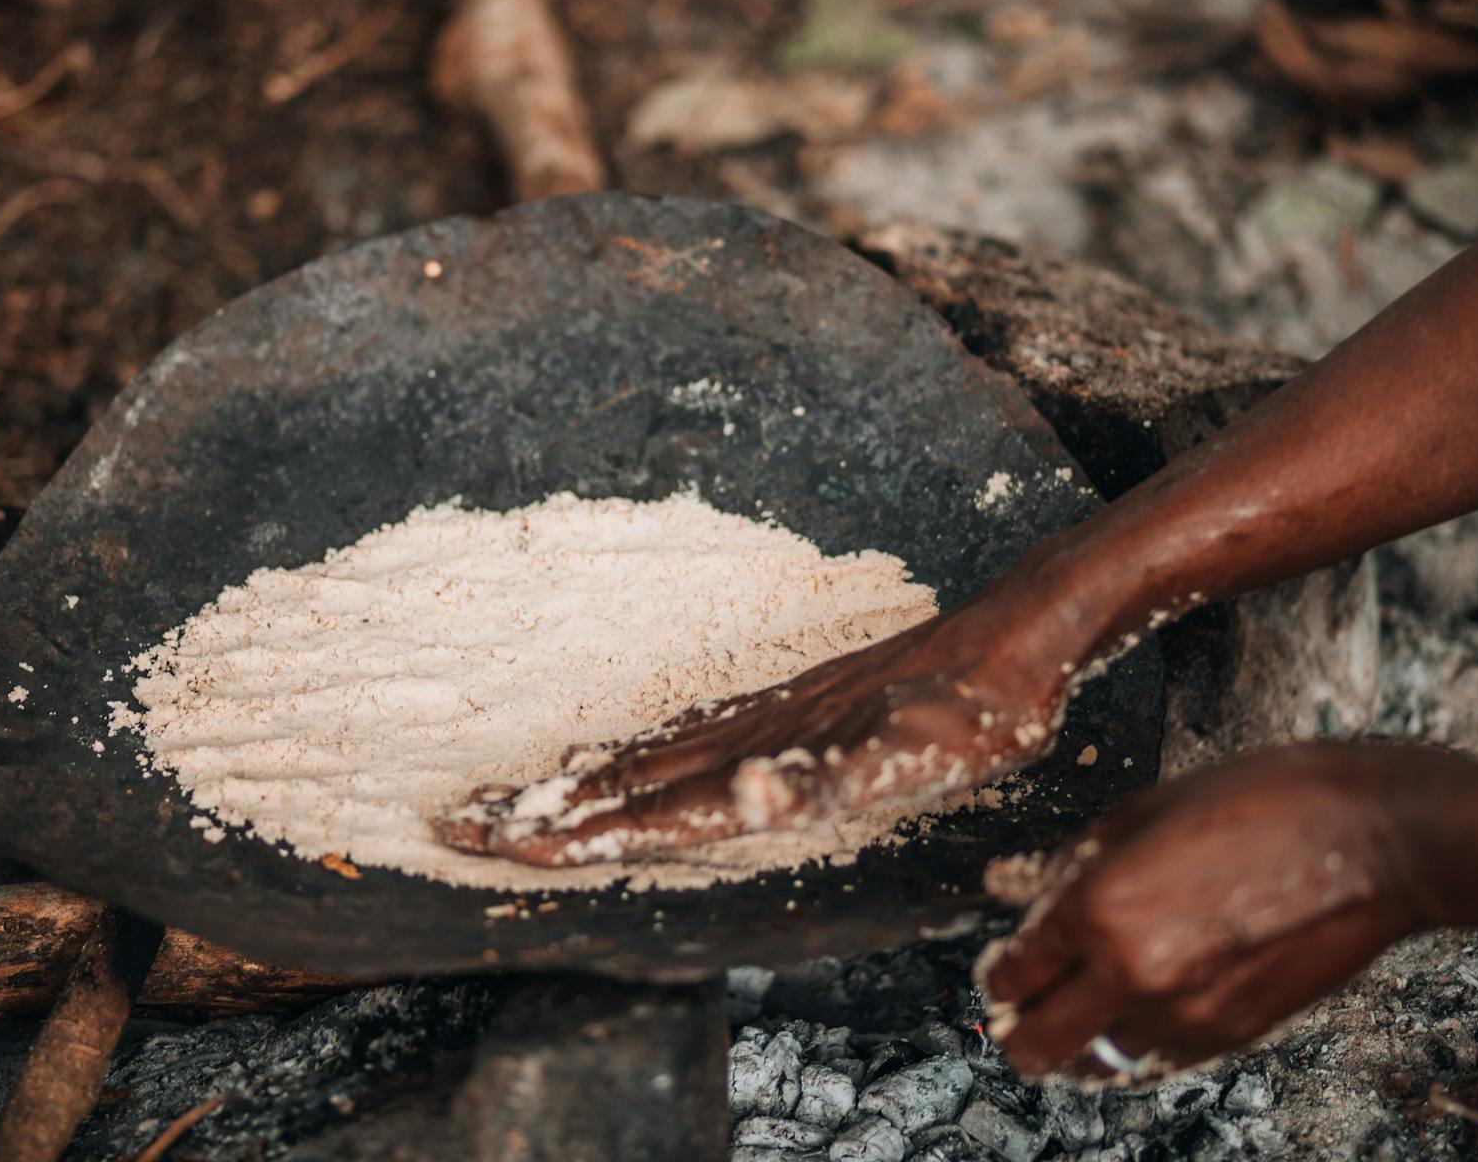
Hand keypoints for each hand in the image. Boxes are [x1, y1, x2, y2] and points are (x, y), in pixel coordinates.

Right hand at [433, 566, 1096, 865]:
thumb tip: (740, 794)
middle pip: (628, 780)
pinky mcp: (794, 709)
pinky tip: (643, 759)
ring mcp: (767, 720)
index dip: (570, 831)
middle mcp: (749, 738)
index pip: (644, 806)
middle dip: (548, 811)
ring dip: (587, 786)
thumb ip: (825, 781)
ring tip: (531, 800)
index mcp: (761, 762)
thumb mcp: (912, 756)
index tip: (490, 839)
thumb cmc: (969, 714)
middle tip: (466, 824)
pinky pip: (697, 739)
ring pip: (655, 758)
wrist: (1011, 639)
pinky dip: (647, 758)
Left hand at [979, 743, 1477, 1081]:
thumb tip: (1011, 886)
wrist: (1374, 839)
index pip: (1013, 973)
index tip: (1005, 964)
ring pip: (1095, 1065)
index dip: (999, 970)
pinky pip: (1154, 1062)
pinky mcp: (1231, 1035)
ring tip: (1085, 1006)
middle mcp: (1131, 974)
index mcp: (1098, 909)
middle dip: (1019, 1026)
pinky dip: (1133, 1045)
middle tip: (1027, 1000)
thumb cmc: (1262, 802)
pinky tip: (1138, 1009)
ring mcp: (1185, 1014)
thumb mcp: (1143, 809)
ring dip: (1079, 1041)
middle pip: (1036, 1046)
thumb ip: (1069, 859)